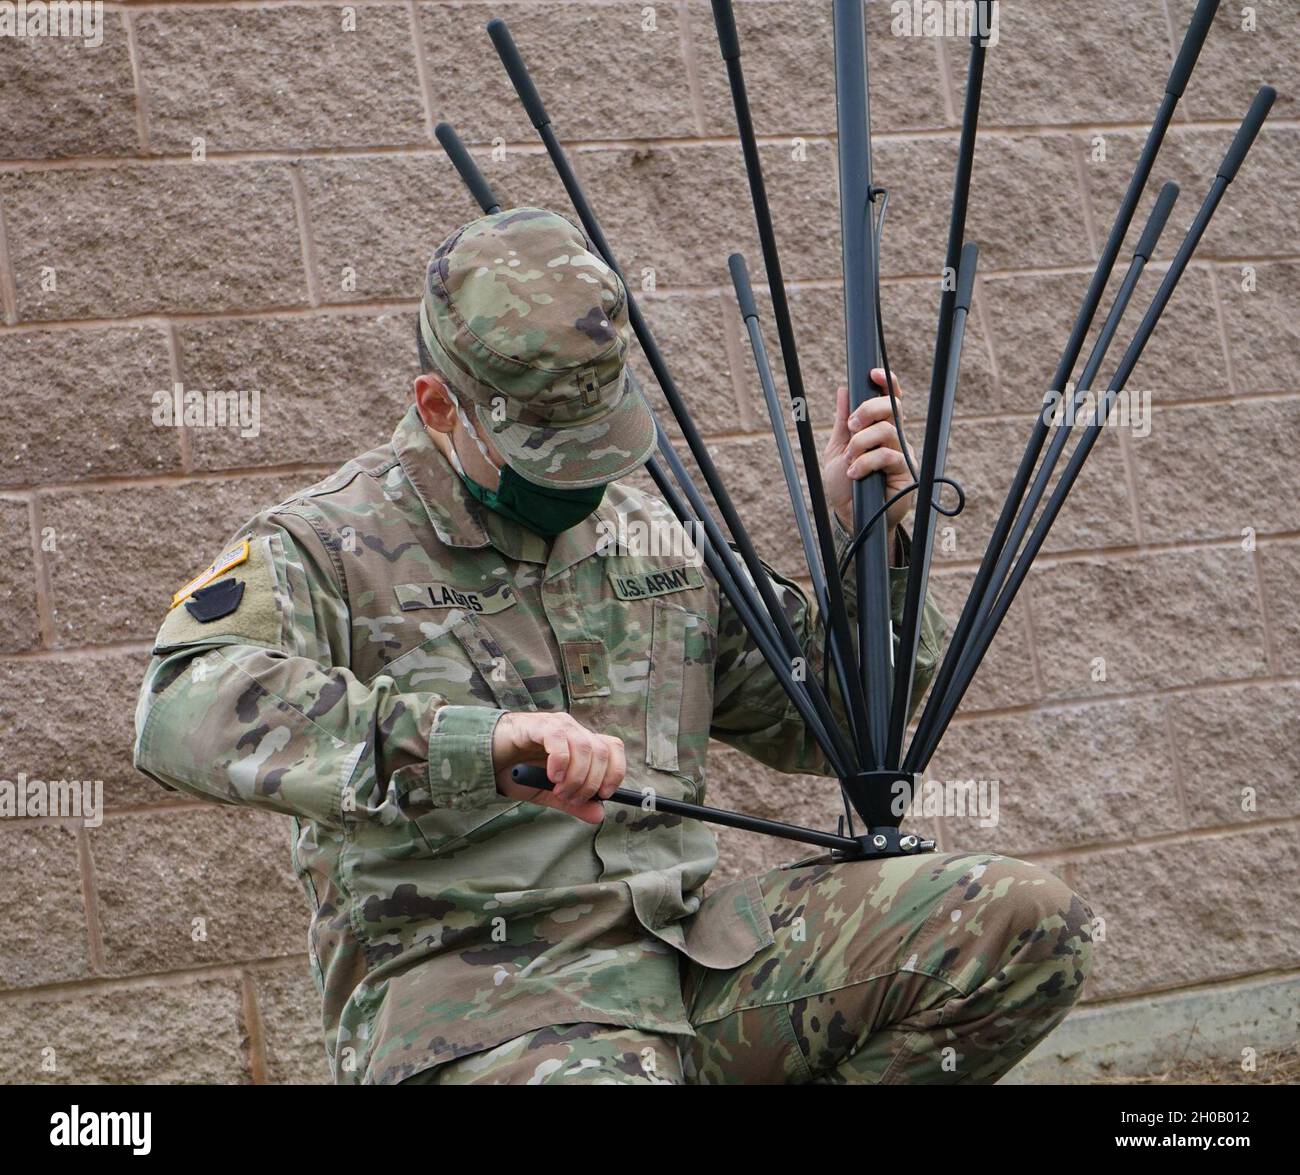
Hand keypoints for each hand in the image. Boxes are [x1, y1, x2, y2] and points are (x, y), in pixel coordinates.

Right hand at [492, 711, 625, 823]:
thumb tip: (599, 815)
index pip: (612, 748)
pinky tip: (551, 776)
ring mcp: (556, 725)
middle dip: (591, 782)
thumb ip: (573, 803)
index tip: (603, 795)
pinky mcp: (537, 724)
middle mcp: (573, 730)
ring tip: (559, 790)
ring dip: (577, 776)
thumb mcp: (549, 794)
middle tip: (571, 798)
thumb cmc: (518, 772)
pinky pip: (558, 738)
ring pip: (584, 746)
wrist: (485, 760)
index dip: (615, 772)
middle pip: (601, 750)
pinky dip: (560, 761)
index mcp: (581, 744)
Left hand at [824, 369, 916, 544]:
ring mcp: (901, 454)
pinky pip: (889, 456)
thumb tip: (843, 389)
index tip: (873, 373)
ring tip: (850, 459)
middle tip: (851, 425)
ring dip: (862, 442)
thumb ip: (841, 422)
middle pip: (893, 407)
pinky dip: (866, 462)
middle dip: (869, 409)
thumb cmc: (845, 485)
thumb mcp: (837, 449)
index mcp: (878, 429)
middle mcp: (894, 438)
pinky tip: (855, 474)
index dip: (887, 383)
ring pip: (887, 431)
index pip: (889, 399)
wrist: (851, 516)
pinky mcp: (905, 473)